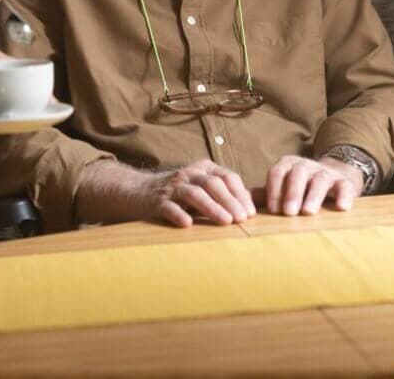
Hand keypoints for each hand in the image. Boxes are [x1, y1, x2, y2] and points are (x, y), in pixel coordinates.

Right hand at [76, 158, 255, 228]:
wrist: (137, 191)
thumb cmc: (177, 194)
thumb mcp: (201, 187)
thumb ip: (225, 193)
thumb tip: (256, 204)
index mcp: (202, 169)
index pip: (227, 177)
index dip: (240, 194)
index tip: (250, 213)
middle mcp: (188, 174)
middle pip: (213, 184)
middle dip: (230, 201)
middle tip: (242, 220)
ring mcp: (172, 187)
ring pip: (194, 193)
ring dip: (212, 207)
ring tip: (226, 222)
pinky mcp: (156, 201)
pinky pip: (169, 206)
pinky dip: (178, 214)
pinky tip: (188, 224)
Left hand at [264, 155, 362, 216]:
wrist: (334, 178)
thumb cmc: (301, 187)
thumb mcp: (283, 188)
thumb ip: (264, 194)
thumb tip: (241, 199)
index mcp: (287, 165)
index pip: (277, 172)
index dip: (274, 190)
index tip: (273, 210)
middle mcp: (305, 165)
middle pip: (297, 174)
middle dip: (292, 192)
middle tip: (288, 212)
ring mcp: (325, 172)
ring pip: (319, 179)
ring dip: (313, 195)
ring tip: (308, 212)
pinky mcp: (344, 182)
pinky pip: (344, 186)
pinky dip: (343, 195)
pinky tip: (341, 207)